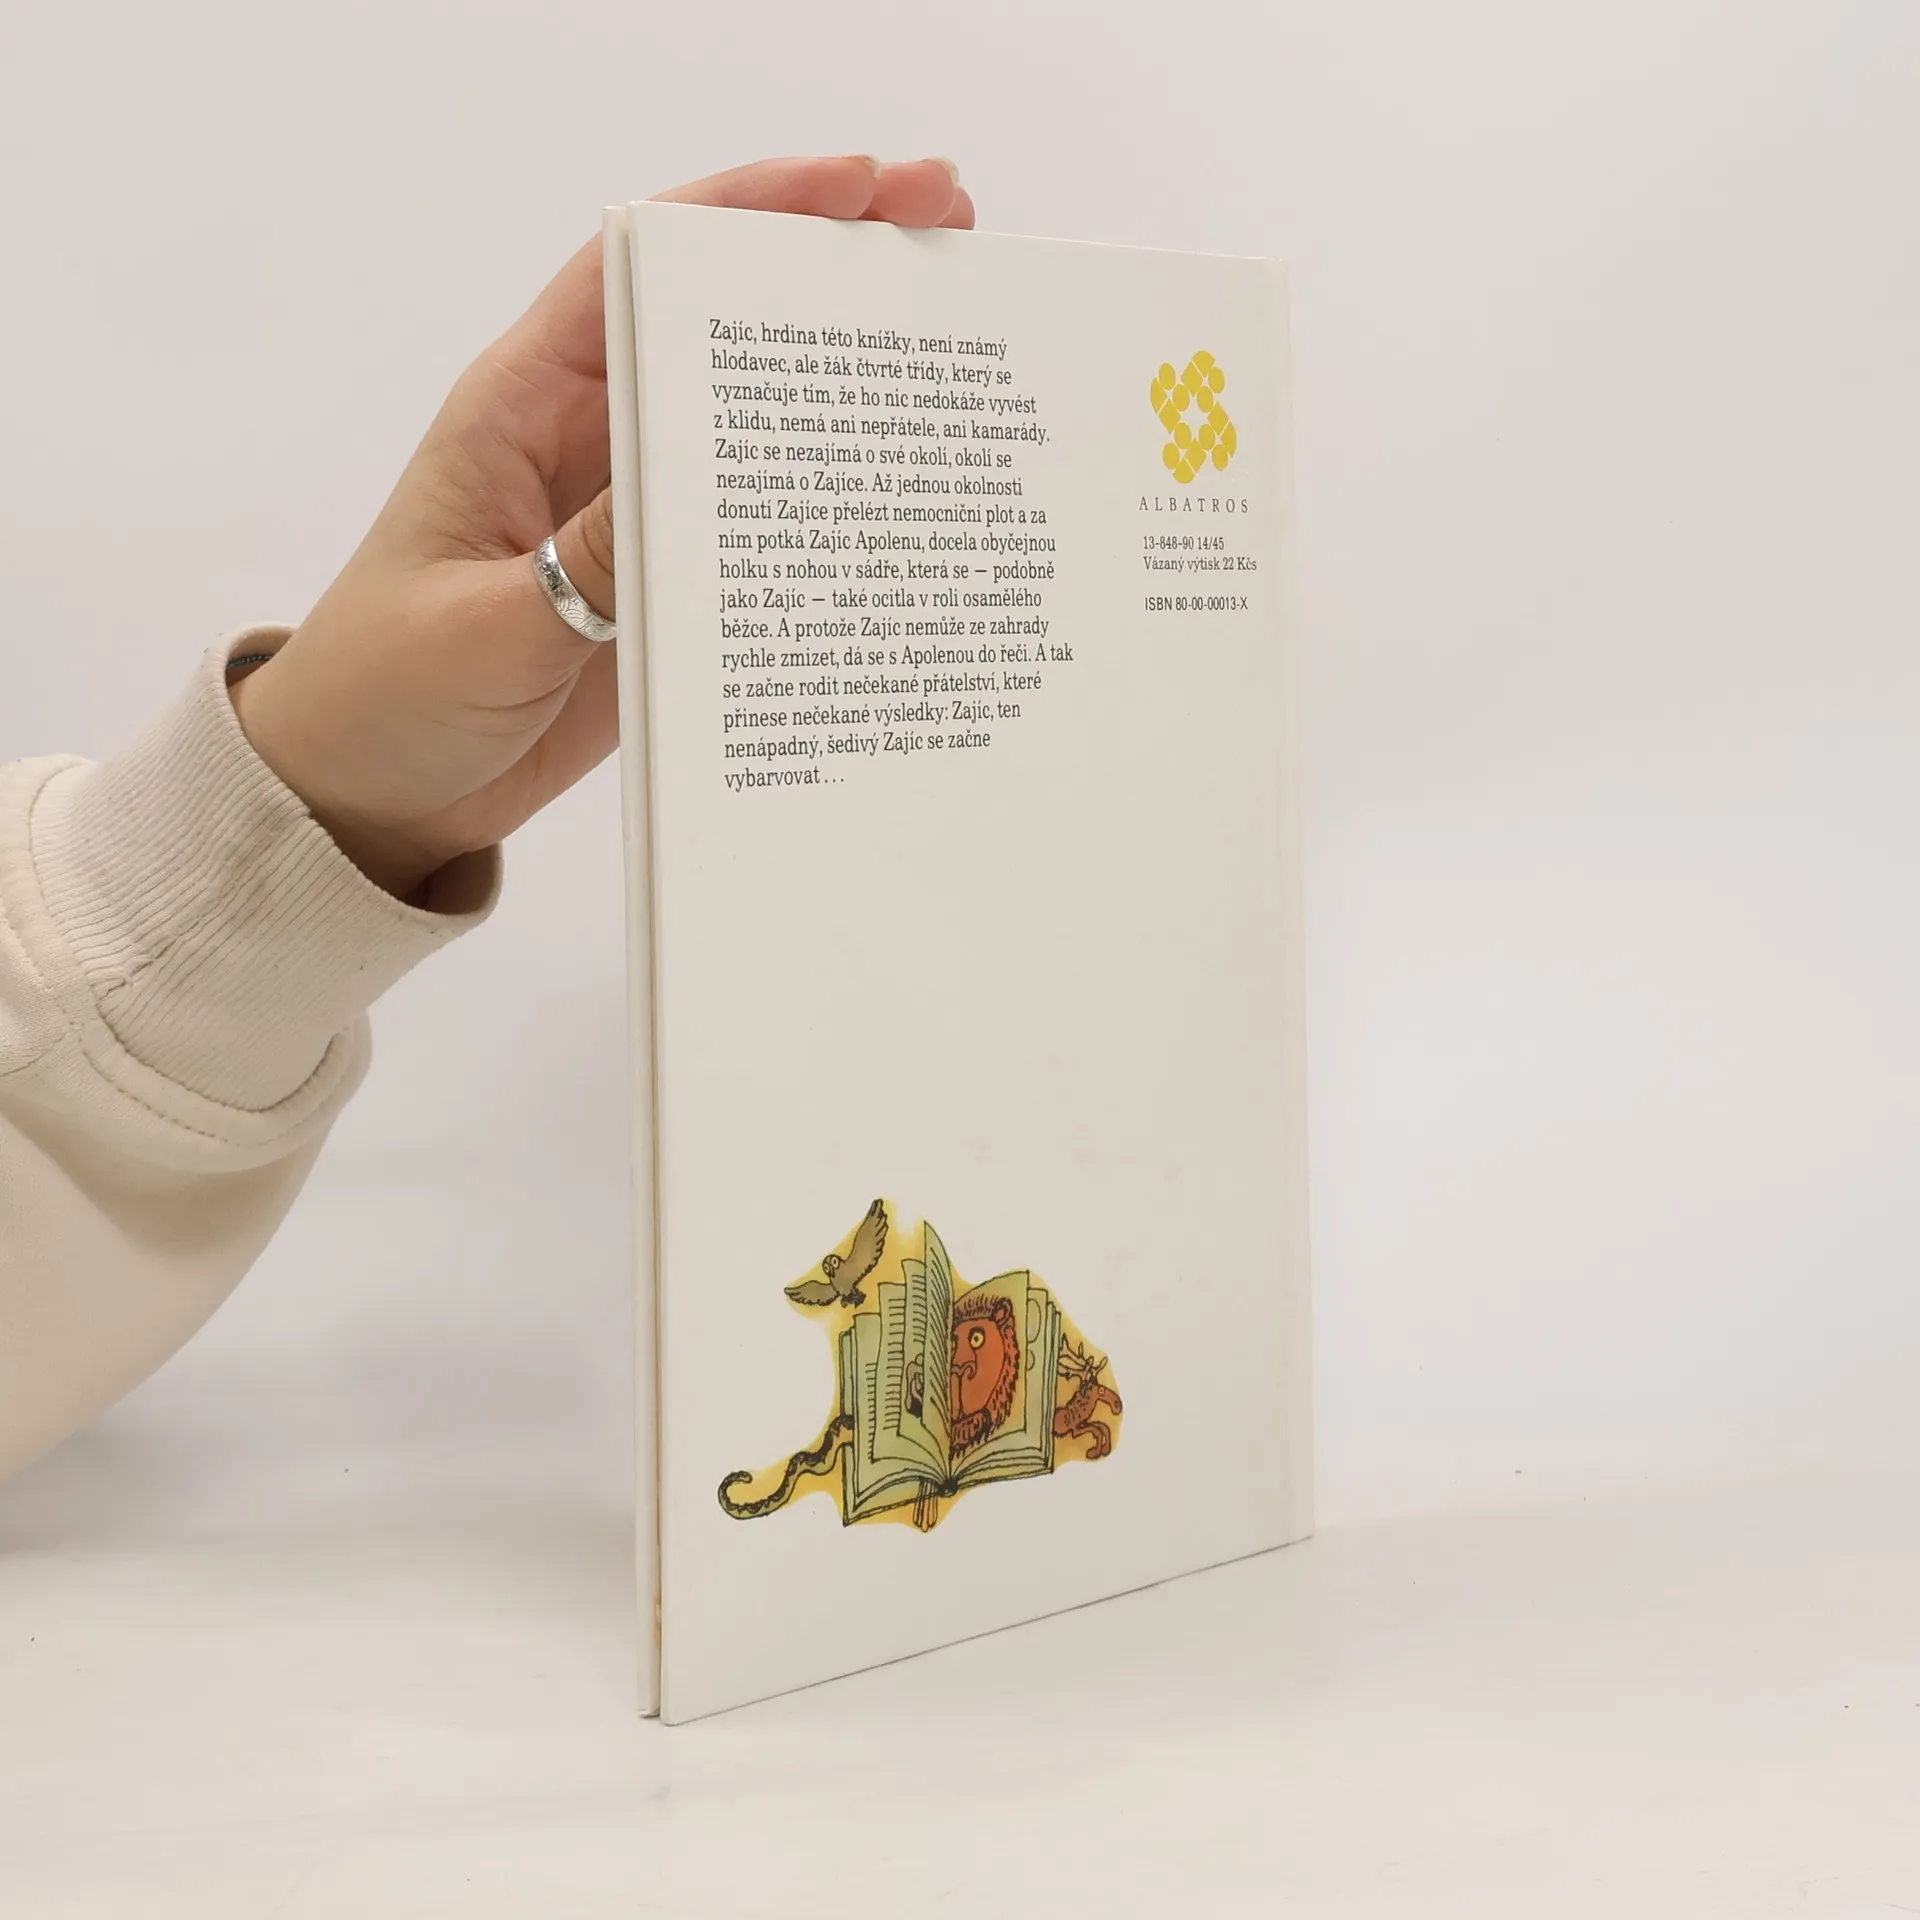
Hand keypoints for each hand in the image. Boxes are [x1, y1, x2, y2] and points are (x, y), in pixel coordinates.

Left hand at [231, 155, 973, 898]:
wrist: (375, 796)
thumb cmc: (387, 693)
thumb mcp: (485, 629)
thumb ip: (589, 566)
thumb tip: (700, 490)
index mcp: (522, 409)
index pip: (637, 268)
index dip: (746, 209)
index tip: (856, 184)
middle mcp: (588, 443)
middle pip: (720, 328)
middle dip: (829, 272)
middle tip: (945, 229)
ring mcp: (633, 519)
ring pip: (752, 428)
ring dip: (846, 393)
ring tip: (955, 352)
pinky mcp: (662, 593)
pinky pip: (753, 537)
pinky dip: (827, 516)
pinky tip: (900, 509)